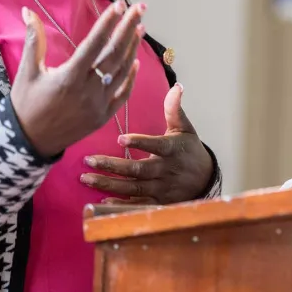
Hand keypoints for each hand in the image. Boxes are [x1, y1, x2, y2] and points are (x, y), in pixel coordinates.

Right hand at [11, 0, 144, 156]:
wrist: (28, 142)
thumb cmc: (26, 104)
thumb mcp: (27, 72)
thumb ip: (34, 40)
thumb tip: (29, 11)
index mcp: (69, 77)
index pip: (95, 43)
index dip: (108, 22)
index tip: (119, 4)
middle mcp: (88, 90)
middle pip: (114, 53)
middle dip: (128, 27)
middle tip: (140, 7)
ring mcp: (98, 104)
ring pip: (123, 71)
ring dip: (133, 47)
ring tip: (140, 27)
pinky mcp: (103, 116)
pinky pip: (123, 94)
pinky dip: (131, 77)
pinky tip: (136, 60)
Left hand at [81, 83, 213, 203]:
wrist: (205, 178)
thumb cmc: (189, 149)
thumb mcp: (185, 127)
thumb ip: (175, 109)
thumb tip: (176, 86)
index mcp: (171, 149)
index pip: (154, 145)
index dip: (139, 143)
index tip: (120, 138)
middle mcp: (165, 170)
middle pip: (136, 170)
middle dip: (111, 166)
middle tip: (89, 160)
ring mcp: (160, 188)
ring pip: (132, 188)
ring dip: (108, 184)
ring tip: (86, 178)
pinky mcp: (157, 201)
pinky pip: (137, 204)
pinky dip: (121, 205)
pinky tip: (102, 200)